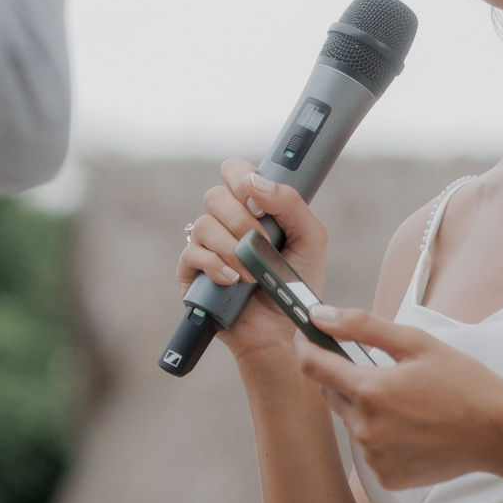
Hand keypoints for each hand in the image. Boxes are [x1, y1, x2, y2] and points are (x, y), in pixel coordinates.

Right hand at [175, 159, 329, 364]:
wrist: (284, 331)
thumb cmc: (296, 284)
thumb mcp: (310, 238)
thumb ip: (291, 203)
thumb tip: (255, 183)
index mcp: (251, 208)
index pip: (234, 171)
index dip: (242, 179)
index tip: (260, 203)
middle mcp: (225, 223)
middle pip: (215, 195)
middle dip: (242, 221)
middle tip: (263, 243)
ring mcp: (206, 247)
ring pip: (204, 225)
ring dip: (233, 249)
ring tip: (253, 273)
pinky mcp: (191, 273)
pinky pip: (192, 254)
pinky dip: (216, 266)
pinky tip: (234, 281)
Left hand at [297, 305, 502, 489]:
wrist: (500, 434)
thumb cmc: (463, 383)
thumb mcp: (415, 342)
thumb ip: (361, 326)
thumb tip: (319, 315)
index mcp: (370, 391)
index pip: (313, 366)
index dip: (305, 346)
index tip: (306, 335)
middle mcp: (366, 428)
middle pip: (332, 394)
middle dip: (345, 378)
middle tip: (383, 370)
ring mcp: (375, 457)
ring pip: (351, 422)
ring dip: (365, 408)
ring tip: (408, 402)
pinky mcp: (387, 477)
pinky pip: (370, 449)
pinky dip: (382, 436)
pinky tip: (413, 428)